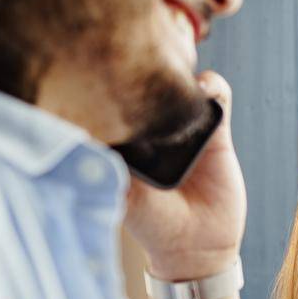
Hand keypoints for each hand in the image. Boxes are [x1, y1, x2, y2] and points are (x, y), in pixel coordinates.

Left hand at [124, 70, 246, 279]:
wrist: (197, 245)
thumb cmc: (152, 222)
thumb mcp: (120, 191)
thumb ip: (104, 160)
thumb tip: (78, 128)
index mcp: (125, 135)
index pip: (116, 90)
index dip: (114, 70)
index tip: (111, 57)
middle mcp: (153, 126)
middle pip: (149, 77)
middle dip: (149, 60)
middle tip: (147, 53)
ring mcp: (184, 126)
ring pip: (183, 80)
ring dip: (181, 67)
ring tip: (179, 68)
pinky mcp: (217, 131)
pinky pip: (218, 96)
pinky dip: (214, 86)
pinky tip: (207, 88)